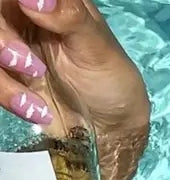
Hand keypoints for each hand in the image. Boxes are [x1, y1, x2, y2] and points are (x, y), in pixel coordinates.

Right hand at [0, 0, 148, 132]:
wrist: (111, 128)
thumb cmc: (112, 80)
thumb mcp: (98, 46)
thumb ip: (69, 15)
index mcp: (46, 1)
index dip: (9, 3)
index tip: (26, 9)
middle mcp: (23, 20)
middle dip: (1, 38)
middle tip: (30, 64)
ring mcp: (11, 50)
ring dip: (4, 78)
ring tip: (38, 97)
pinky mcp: (9, 79)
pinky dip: (9, 96)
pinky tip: (39, 111)